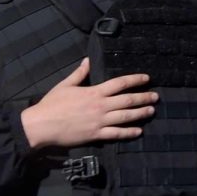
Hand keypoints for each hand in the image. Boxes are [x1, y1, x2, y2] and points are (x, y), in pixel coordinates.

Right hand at [20, 59, 156, 149]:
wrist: (40, 126)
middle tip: (156, 96)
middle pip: (128, 100)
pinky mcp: (95, 135)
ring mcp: (99, 121)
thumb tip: (87, 60)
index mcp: (94, 92)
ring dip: (141, 113)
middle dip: (144, 97)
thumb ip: (79, 74)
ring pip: (125, 117)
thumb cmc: (51, 105)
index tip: (147, 79)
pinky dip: (128, 133)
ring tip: (152, 111)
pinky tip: (138, 131)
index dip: (136, 80)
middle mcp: (100, 106)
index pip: (120, 83)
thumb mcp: (65, 85)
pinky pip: (115, 134)